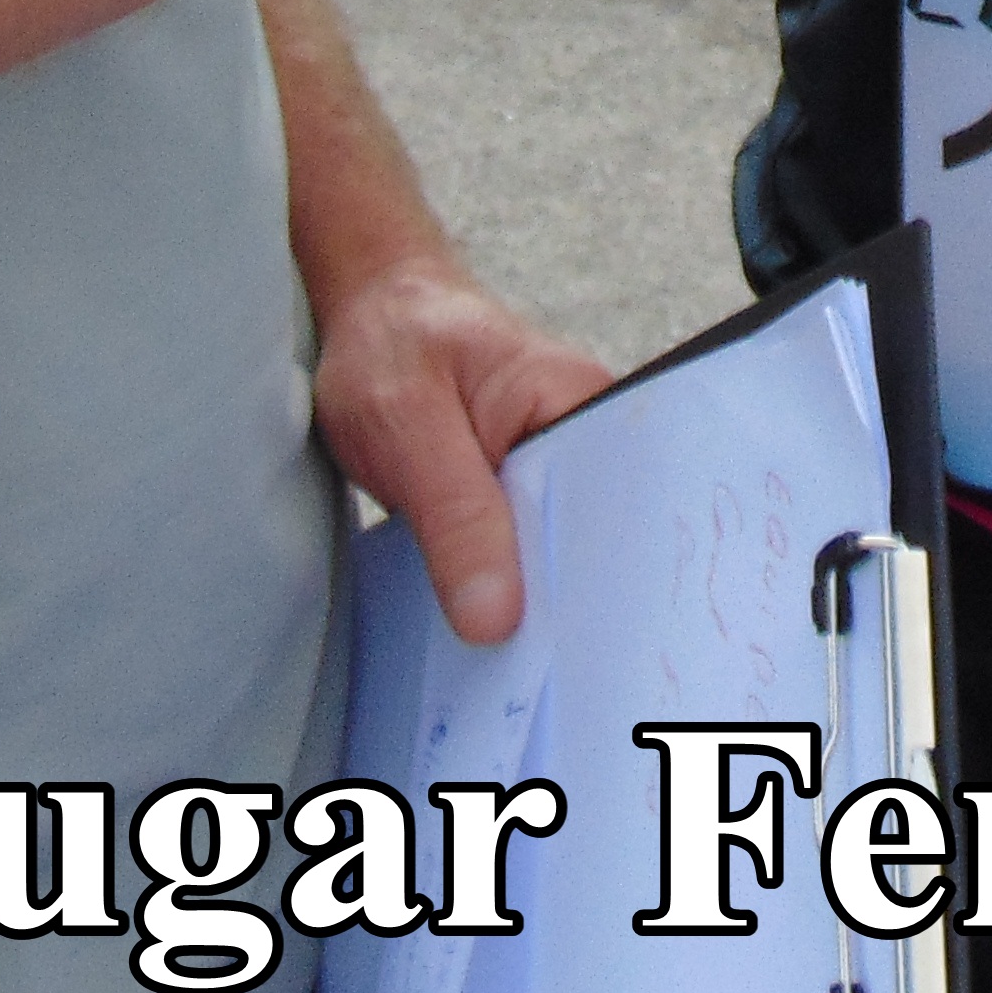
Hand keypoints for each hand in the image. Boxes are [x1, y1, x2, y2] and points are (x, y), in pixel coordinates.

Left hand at [312, 258, 614, 646]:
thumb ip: (456, 516)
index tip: (578, 651)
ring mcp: (559, 468)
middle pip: (600, 543)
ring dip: (540, 609)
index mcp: (582, 401)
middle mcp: (588, 436)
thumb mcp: (407, 426)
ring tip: (524, 674)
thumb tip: (497, 621)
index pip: (619, 509)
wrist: (371, 315)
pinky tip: (497, 642)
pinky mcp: (527, 496)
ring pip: (565, 558)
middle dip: (574, 609)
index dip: (604, 583)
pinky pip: (533, 557)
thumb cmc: (391, 345)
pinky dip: (512, 593)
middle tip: (549, 676)